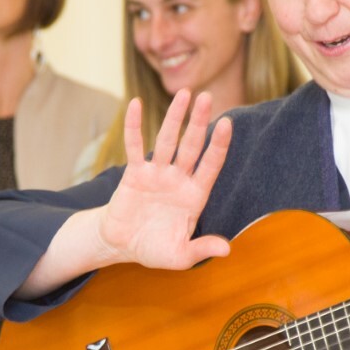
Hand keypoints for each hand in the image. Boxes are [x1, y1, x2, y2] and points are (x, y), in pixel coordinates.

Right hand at [96, 90, 232, 270]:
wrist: (122, 246)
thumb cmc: (154, 249)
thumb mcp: (180, 256)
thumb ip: (202, 250)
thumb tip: (227, 250)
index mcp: (195, 196)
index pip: (211, 165)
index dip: (219, 146)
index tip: (227, 124)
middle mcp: (178, 179)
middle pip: (191, 145)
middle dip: (199, 122)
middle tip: (207, 97)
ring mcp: (157, 173)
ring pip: (167, 141)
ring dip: (175, 117)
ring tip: (184, 93)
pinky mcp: (134, 173)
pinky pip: (134, 146)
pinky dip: (135, 126)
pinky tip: (136, 104)